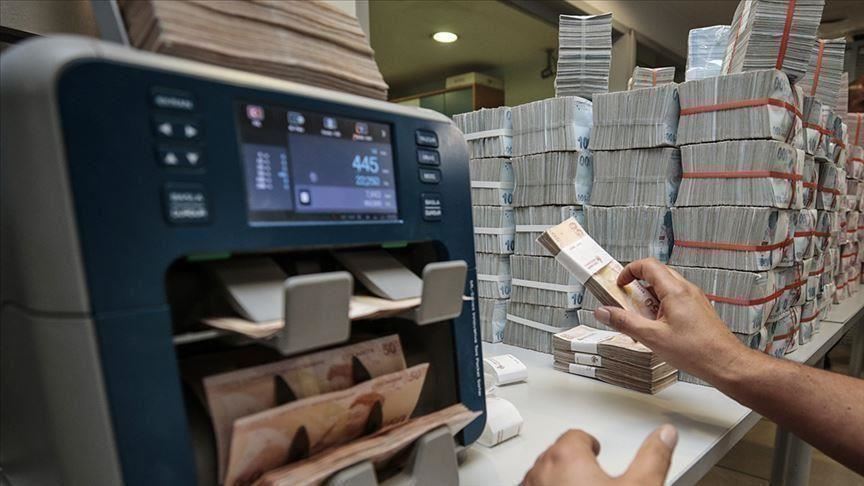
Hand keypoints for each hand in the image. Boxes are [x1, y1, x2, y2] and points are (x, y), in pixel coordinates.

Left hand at [522, 425, 677, 485]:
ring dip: (557, 482)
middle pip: (555, 455)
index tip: (595, 449)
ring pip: (541, 478)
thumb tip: (664, 436)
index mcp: (566, 457)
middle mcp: (541, 473)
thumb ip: (653, 458)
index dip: (589, 444)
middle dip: (573, 463)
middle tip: (592, 476)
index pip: (575, 436)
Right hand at [593, 258, 750, 383]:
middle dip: (637, 287)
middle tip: (627, 303)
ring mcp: (694, 299)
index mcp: (675, 291)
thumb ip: (625, 322)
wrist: (726, 364)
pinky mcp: (698, 310)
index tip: (619, 284)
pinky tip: (658, 329)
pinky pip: (675, 300)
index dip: (629, 271)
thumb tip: (604, 312)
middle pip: (656, 275)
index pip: (648, 265)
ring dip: (649, 299)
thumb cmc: (697, 351)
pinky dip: (661, 308)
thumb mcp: (652, 337)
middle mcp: (687, 290)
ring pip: (666, 288)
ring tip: (642, 320)